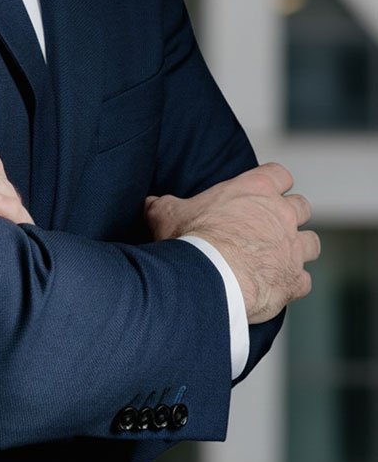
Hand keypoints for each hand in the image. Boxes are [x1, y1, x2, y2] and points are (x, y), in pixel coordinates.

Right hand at [144, 162, 319, 324]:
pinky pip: (305, 280)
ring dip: (299, 249)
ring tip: (280, 257)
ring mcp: (292, 248)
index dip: (274, 183)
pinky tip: (277, 286)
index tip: (263, 193)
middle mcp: (281, 214)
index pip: (279, 174)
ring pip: (312, 242)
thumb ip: (162, 205)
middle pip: (302, 206)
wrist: (209, 277)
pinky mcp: (294, 280)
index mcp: (254, 189)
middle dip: (290, 216)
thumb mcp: (166, 213)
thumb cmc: (191, 240)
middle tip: (269, 228)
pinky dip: (293, 283)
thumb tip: (149, 203)